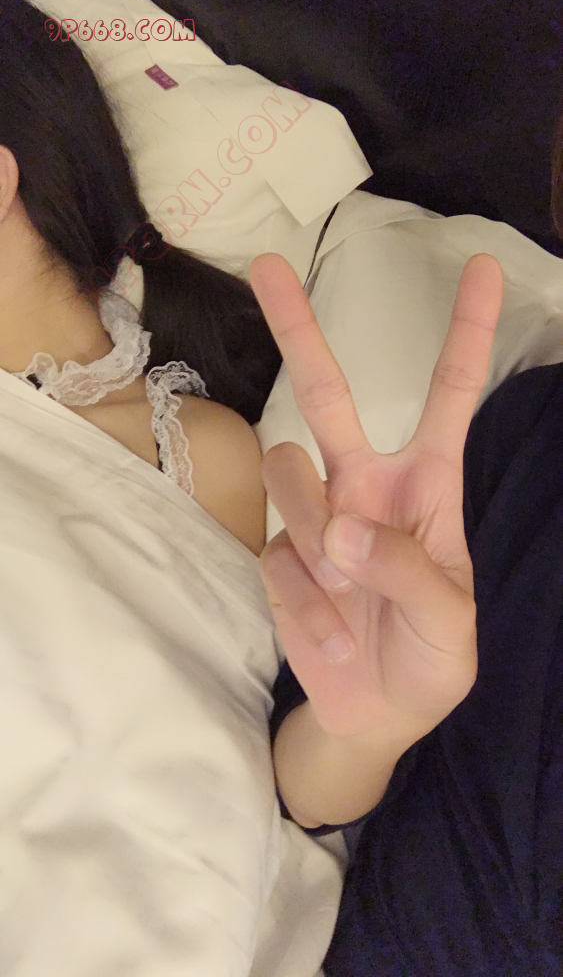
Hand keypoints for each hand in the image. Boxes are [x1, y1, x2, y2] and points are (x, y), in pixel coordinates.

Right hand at [248, 252, 503, 742]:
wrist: (375, 714)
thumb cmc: (432, 658)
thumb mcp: (452, 622)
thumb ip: (408, 570)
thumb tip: (344, 530)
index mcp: (428, 486)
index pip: (450, 396)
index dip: (466, 333)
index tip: (478, 267)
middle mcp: (366, 484)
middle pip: (326, 391)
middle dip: (299, 328)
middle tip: (267, 265)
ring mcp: (317, 518)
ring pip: (289, 469)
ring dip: (317, 530)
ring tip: (346, 589)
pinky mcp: (280, 556)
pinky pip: (278, 555)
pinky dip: (307, 603)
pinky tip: (334, 636)